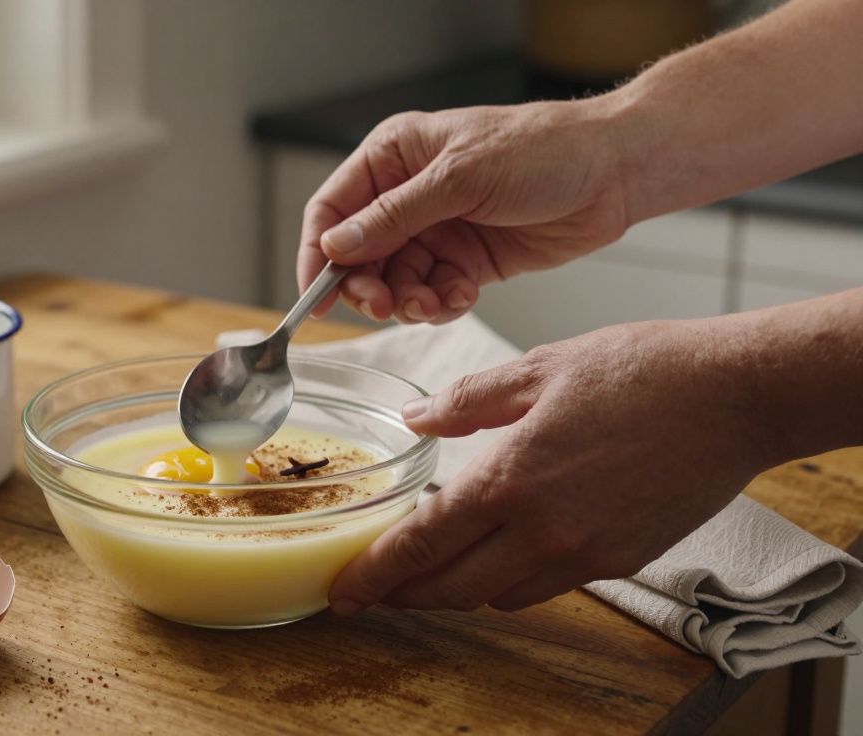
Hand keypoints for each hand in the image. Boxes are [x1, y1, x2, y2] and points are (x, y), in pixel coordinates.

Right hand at [298, 100, 633, 323]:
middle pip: (358, 256)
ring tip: (436, 301)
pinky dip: (441, 304)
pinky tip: (463, 294)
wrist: (613, 173)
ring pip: (395, 282)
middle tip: (387, 305)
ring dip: (409, 300)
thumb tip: (337, 246)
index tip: (316, 296)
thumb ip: (394, 217)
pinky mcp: (464, 262)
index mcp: (394, 157)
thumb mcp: (459, 178)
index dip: (317, 255)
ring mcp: (436, 230)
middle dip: (369, 286)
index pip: (332, 210)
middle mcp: (407, 195)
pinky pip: (432, 294)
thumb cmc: (543, 150)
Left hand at [328, 318, 775, 613]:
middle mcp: (541, 532)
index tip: (343, 591)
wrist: (736, 397)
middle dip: (404, 593)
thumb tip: (415, 419)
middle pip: (450, 588)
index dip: (374, 574)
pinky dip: (508, 581)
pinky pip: (544, 588)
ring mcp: (584, 554)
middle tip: (374, 588)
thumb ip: (467, 402)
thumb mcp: (539, 368)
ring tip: (431, 568)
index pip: (421, 545)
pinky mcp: (620, 560)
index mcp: (509, 480)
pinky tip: (500, 553)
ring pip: (496, 595)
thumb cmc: (642, 371)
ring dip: (456, 588)